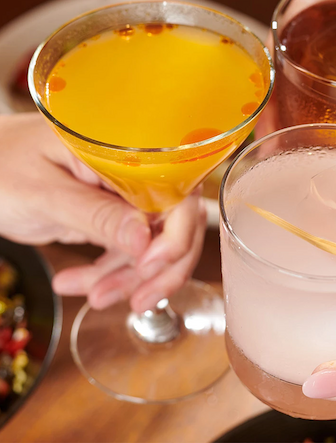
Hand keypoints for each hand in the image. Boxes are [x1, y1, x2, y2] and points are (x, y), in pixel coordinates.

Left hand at [0, 113, 205, 312]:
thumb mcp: (44, 192)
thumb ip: (97, 215)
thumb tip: (146, 240)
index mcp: (125, 153)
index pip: (175, 192)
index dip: (175, 233)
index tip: (150, 265)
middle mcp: (135, 174)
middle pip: (175, 224)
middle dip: (159, 268)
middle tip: (136, 300)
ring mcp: (125, 198)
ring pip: (154, 246)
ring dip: (130, 279)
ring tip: (93, 296)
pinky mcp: (114, 218)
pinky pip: (128, 253)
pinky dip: (110, 276)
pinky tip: (78, 283)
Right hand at [257, 0, 335, 140]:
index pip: (305, 9)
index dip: (278, 41)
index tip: (265, 76)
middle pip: (295, 47)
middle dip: (275, 88)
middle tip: (269, 128)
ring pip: (304, 66)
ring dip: (287, 100)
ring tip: (280, 137)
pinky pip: (325, 77)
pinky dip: (309, 102)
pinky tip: (309, 130)